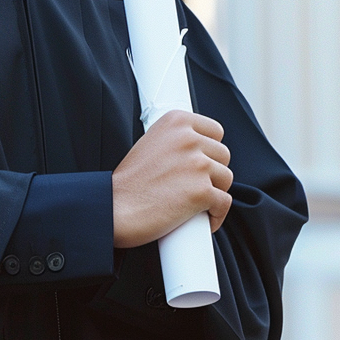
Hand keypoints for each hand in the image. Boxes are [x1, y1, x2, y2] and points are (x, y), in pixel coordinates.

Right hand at [111, 110, 232, 248]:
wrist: (113, 208)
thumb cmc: (129, 182)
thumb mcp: (150, 143)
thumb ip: (176, 140)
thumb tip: (201, 149)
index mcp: (176, 120)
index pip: (215, 130)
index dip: (210, 150)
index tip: (201, 163)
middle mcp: (188, 138)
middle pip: (223, 155)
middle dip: (213, 173)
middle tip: (194, 186)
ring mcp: (197, 164)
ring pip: (226, 179)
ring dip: (215, 193)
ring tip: (196, 203)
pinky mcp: (202, 191)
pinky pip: (224, 203)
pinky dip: (216, 215)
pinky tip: (204, 219)